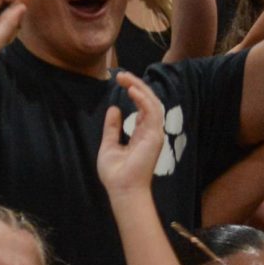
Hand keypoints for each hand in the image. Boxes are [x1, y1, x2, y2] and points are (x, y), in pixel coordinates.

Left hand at [97, 72, 165, 197]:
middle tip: (122, 75)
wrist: (122, 189)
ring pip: (152, 103)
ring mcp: (154, 132)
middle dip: (136, 86)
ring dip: (140, 88)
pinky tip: (132, 91)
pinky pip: (152, 113)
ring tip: (126, 78)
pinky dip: (143, 100)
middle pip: (148, 101)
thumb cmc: (116, 173)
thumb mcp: (109, 145)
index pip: (142, 107)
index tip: (121, 81)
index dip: (134, 92)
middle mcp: (151, 131)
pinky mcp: (154, 135)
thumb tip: (114, 109)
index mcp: (142, 133)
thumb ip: (112, 127)